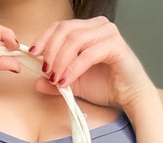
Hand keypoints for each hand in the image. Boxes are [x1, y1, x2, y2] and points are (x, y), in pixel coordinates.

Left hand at [29, 16, 155, 110]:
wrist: (129, 96)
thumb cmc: (105, 85)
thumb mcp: (74, 84)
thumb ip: (55, 81)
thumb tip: (36, 82)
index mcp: (88, 28)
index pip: (60, 26)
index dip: (44, 38)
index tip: (33, 54)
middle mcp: (98, 25)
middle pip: (65, 30)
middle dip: (51, 51)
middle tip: (45, 71)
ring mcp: (108, 32)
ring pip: (75, 40)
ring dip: (61, 61)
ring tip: (55, 79)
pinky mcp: (115, 45)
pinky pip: (88, 54)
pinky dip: (73, 68)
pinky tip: (66, 81)